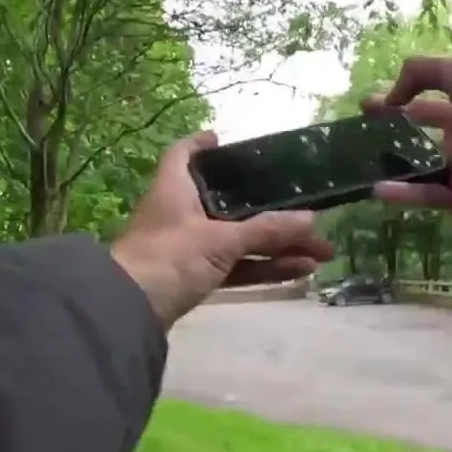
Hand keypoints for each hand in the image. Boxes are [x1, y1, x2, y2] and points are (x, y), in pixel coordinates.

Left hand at [112, 131, 333, 329]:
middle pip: (230, 203)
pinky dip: (263, 267)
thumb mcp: (221, 240)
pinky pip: (235, 266)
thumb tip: (310, 219)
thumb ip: (265, 231)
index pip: (183, 154)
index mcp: (175, 189)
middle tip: (311, 215)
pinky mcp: (192, 277)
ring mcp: (186, 247)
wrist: (129, 311)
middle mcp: (179, 212)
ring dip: (277, 246)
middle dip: (272, 211)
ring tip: (321, 253)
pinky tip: (299, 271)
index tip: (226, 140)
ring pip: (239, 240)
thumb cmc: (169, 258)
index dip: (202, 144)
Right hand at [361, 56, 451, 219]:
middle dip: (390, 143)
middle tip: (355, 142)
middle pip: (420, 146)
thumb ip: (420, 73)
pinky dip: (405, 195)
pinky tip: (376, 189)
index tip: (366, 108)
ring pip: (420, 175)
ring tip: (359, 170)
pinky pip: (431, 198)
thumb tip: (389, 97)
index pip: (424, 110)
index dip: (396, 106)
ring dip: (392, 172)